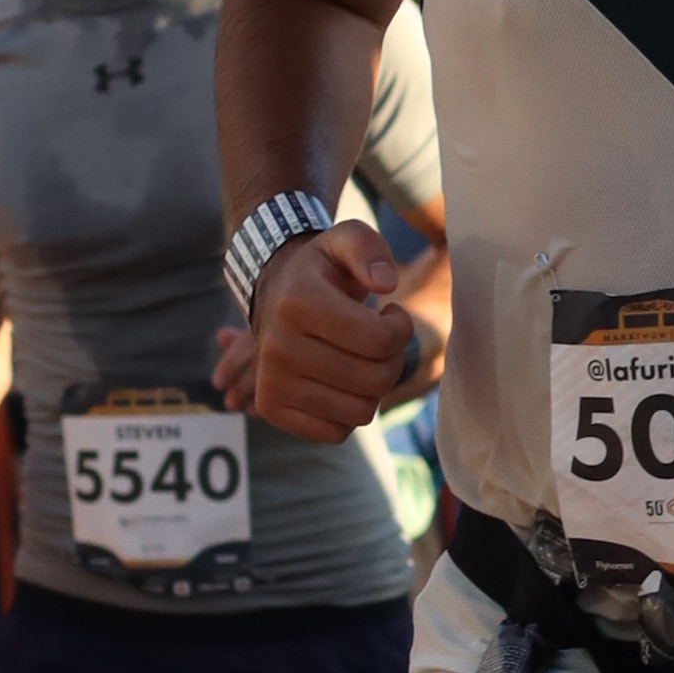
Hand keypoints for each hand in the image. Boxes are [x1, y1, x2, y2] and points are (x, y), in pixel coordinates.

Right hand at [246, 224, 424, 441]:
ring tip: (362, 359)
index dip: (402, 329)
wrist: (276, 297)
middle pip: (375, 379)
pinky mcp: (272, 410)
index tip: (391, 313)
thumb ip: (369, 248)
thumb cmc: (323, 271)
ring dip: (374, 388)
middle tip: (381, 339)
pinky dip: (349, 411)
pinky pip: (337, 433)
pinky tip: (342, 382)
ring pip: (361, 412)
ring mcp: (271, 383)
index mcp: (297, 303)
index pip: (380, 340)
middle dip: (393, 359)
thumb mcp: (347, 239)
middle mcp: (277, 347)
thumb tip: (385, 283)